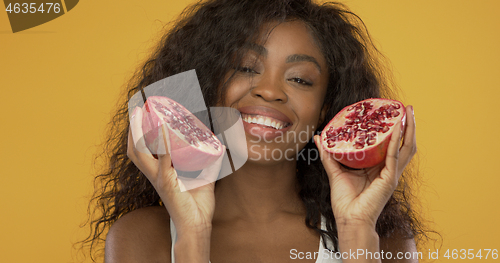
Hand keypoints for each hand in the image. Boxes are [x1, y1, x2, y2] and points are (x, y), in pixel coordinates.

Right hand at [127, 106, 223, 236]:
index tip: (141, 115)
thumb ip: (210, 163)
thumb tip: (219, 148)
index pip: (143, 150)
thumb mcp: (204, 178)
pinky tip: (164, 129)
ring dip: (138, 132)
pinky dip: (163, 143)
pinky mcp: (167, 183)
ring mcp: (159, 178)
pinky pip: (164, 159)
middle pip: (134, 149)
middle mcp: (155, 174)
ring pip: (140, 152)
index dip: (138, 134)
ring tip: (139, 115)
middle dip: (132, 129)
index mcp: (160, 172)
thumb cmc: (197, 205)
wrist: (197, 226)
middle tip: (135, 110)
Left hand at [314, 106, 415, 228]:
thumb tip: (320, 137)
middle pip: (403, 144)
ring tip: (409, 112)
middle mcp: (388, 169)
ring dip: (410, 130)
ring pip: (406, 148)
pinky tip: (397, 129)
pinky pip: (395, 157)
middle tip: (406, 108)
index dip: (392, 129)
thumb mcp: (335, 171)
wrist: (349, 219)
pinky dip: (396, 142)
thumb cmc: (345, 201)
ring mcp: (391, 174)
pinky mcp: (390, 179)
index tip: (390, 113)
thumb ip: (328, 154)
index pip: (389, 145)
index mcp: (378, 168)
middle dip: (407, 126)